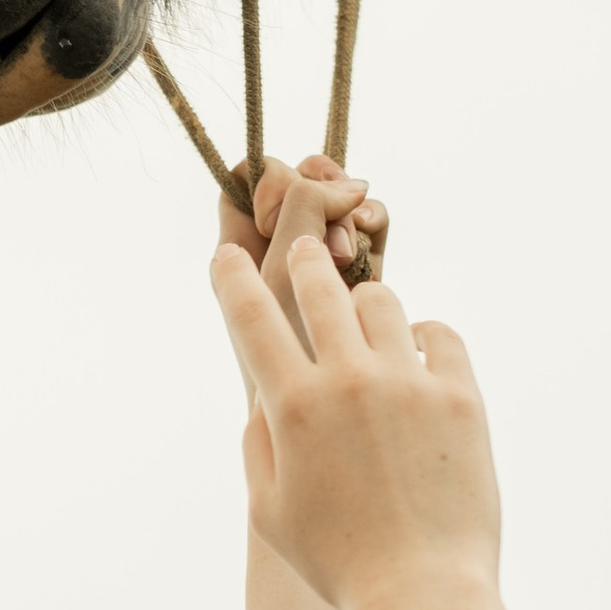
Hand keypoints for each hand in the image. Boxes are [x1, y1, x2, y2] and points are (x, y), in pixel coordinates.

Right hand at [209, 232, 499, 609]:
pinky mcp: (461, 396)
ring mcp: (410, 384)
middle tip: (303, 252)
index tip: (226, 256)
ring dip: (365, 305)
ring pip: (382, 302)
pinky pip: (440, 335)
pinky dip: (423, 337)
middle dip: (304, 260)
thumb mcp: (270, 512)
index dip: (232, 279)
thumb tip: (265, 399)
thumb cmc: (339, 563)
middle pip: (320, 286)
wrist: (424, 593)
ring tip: (364, 323)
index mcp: (294, 408)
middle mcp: (350, 381)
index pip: (252, 319)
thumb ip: (257, 446)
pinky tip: (415, 354)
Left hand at [216, 155, 387, 366]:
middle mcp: (277, 248)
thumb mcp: (282, 276)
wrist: (337, 431)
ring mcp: (321, 258)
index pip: (243, 183)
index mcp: (238, 252)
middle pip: (297, 179)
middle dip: (319, 188)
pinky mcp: (364, 272)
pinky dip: (372, 221)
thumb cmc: (291, 362)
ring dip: (348, 205)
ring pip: (337, 197)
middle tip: (324, 236)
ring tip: (349, 249)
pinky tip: (371, 239)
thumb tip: (348, 184)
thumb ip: (302, 211)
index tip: (276, 220)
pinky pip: (369, 223)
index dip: (265, 182)